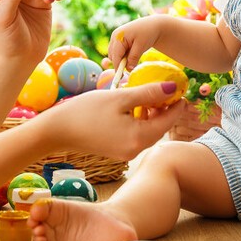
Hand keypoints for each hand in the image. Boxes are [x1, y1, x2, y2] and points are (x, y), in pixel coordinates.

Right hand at [41, 81, 185, 161]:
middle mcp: (136, 150)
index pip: (168, 120)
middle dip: (166, 109)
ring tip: (151, 95)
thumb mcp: (120, 97)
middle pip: (160, 128)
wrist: (57, 131)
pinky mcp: (118, 151)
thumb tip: (173, 88)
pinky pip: (137, 135)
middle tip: (168, 90)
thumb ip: (148, 93)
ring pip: (149, 132)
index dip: (177, 104)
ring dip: (153, 114)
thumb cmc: (86, 111)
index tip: (182, 90)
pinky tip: (135, 107)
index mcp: (139, 138)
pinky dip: (141, 121)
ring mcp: (126, 153)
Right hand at [106, 16, 164, 70]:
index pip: (115, 55)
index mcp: (118, 36)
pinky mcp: (119, 40)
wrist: (154, 24)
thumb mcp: (141, 46)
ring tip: (134, 58)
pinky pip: (118, 51)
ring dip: (121, 60)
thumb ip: (133, 58)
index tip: (121, 77)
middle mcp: (115, 36)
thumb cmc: (148, 33)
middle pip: (112, 55)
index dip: (117, 67)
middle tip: (130, 69)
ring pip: (114, 54)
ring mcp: (116, 37)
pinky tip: (132, 54)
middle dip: (119, 63)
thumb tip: (128, 69)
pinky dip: (123, 56)